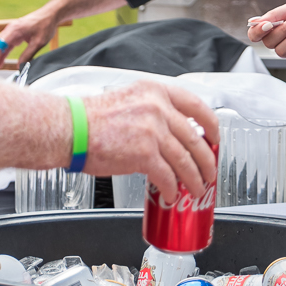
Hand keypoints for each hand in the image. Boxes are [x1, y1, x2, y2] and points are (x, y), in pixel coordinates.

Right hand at [0, 9, 60, 72]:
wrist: (50, 15)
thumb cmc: (45, 25)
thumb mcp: (38, 42)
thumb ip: (28, 54)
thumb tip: (20, 66)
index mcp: (14, 30)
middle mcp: (10, 30)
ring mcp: (11, 32)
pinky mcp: (14, 35)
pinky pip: (5, 46)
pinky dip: (1, 54)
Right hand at [81, 83, 220, 198]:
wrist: (70, 129)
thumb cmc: (90, 118)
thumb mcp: (129, 99)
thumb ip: (152, 110)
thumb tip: (170, 132)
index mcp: (156, 91)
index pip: (197, 106)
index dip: (212, 125)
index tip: (215, 137)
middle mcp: (158, 108)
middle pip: (195, 139)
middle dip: (207, 160)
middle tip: (209, 172)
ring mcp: (153, 131)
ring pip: (186, 161)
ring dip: (194, 179)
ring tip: (195, 189)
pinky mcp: (144, 155)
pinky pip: (167, 176)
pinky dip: (171, 188)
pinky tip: (169, 194)